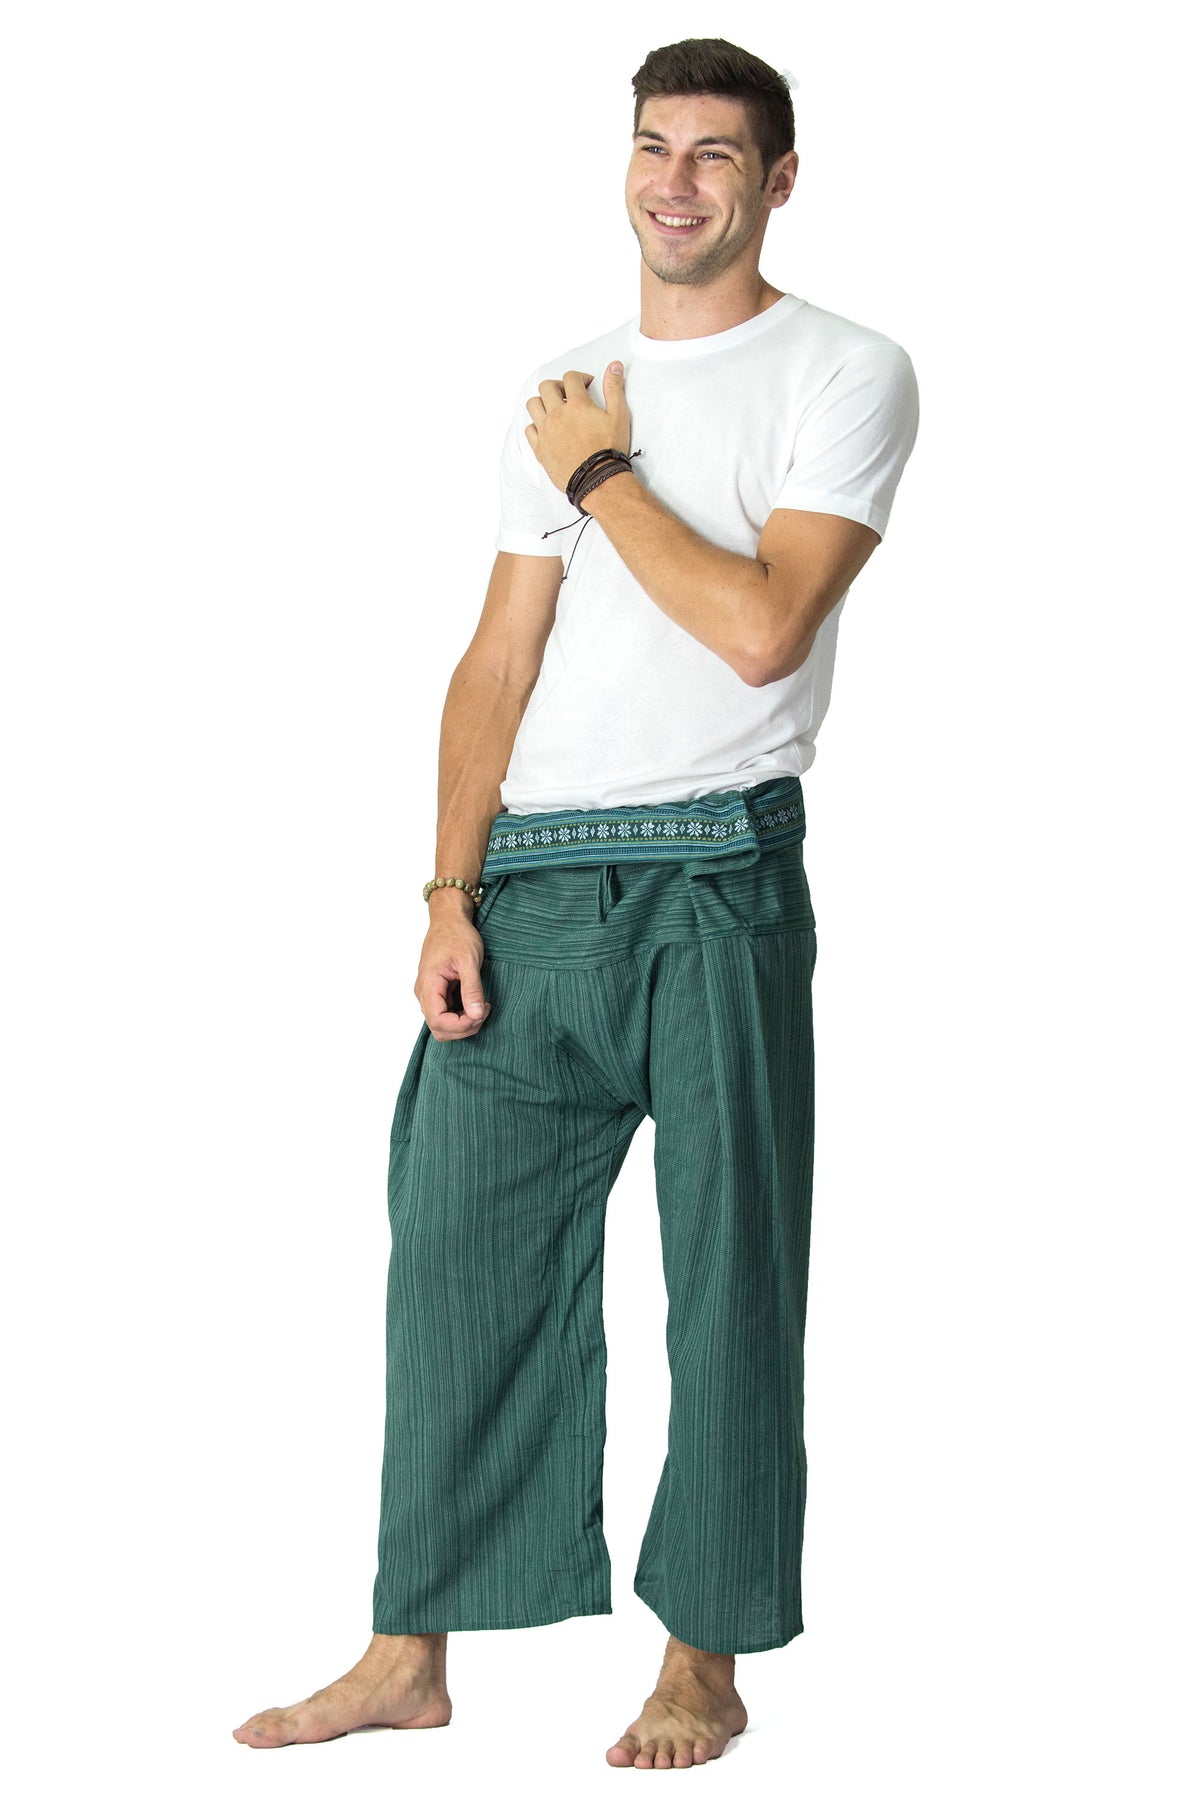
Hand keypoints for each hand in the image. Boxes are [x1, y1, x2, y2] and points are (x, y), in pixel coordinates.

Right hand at [416, 899, 491, 1039]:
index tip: (481, 1012)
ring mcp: (429, 993)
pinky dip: (461, 1015)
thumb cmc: (457, 934)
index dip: (461, 1025)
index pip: (438, 1022)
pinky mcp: (436, 992)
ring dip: (463, 1023)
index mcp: (428, 985)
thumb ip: (472, 988)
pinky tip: (475, 1002)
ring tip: (481, 1006)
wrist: (449, 919)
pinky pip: (446, 1014)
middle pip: (439, 1029)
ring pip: (442, 1025)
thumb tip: (476, 1014)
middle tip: (484, 1010)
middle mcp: (424, 993)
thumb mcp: (469, 960)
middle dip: (464, 1027)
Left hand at [524, 363, 631, 493]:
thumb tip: (614, 366)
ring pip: (533, 405)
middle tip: (568, 395)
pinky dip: (536, 425)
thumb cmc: (610, 449)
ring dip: (543, 402)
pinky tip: (547, 429)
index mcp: (577, 404)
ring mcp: (546, 432)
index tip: (586, 385)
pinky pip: (529, 429)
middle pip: (547, 387)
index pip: (571, 377)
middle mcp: (557, 414)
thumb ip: (614, 388)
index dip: (580, 377)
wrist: (598, 481)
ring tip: (555, 409)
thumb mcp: (619, 416)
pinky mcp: (540, 449)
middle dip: (558, 387)